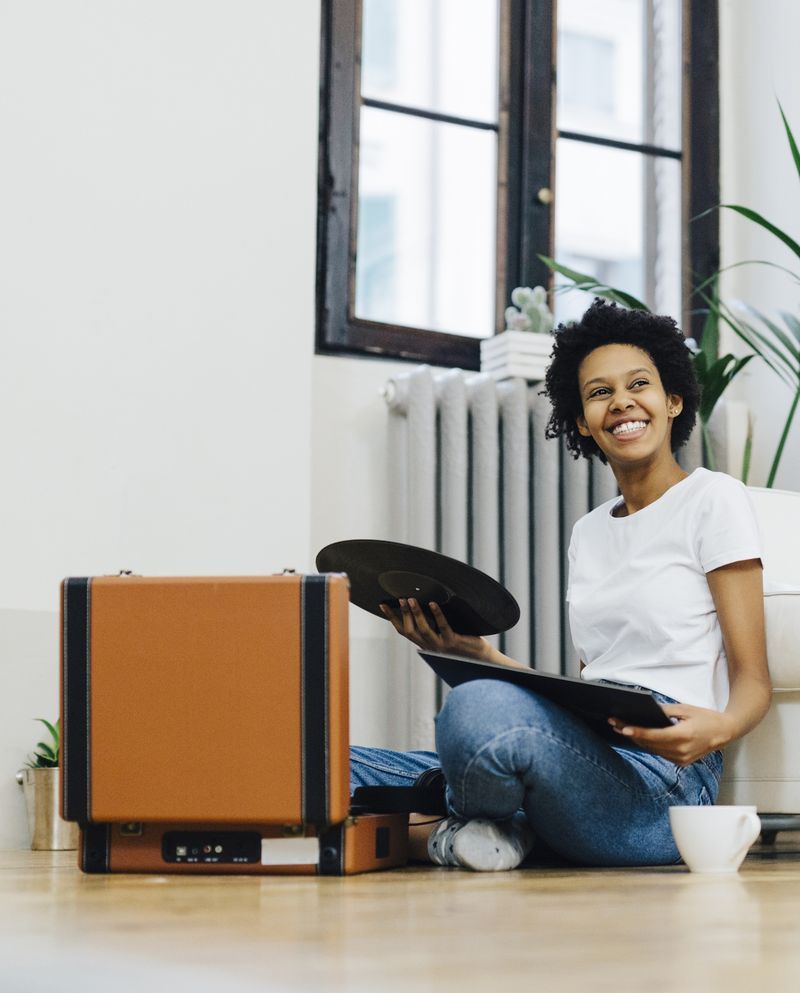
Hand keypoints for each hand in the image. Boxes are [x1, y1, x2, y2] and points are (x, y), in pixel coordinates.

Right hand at [379, 598, 489, 660]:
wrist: (481, 659)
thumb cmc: (463, 644)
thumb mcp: (443, 636)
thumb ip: (432, 626)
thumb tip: (422, 603)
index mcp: (424, 644)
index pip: (403, 631)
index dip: (392, 618)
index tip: (382, 605)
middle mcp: (429, 646)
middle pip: (410, 630)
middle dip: (403, 614)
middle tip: (400, 598)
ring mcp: (441, 645)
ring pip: (424, 629)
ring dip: (416, 614)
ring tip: (412, 599)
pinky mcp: (453, 642)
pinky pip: (443, 627)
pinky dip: (437, 615)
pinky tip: (434, 603)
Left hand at [608, 704, 735, 765]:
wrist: (725, 732)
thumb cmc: (706, 718)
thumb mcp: (685, 709)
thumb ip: (665, 711)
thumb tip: (646, 711)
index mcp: (684, 736)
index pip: (655, 736)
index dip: (638, 732)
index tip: (623, 728)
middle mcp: (682, 751)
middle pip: (651, 744)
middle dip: (632, 733)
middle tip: (615, 723)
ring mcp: (682, 759)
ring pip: (653, 750)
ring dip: (638, 740)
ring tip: (622, 728)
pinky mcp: (682, 762)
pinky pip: (660, 753)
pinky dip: (649, 745)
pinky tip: (638, 736)